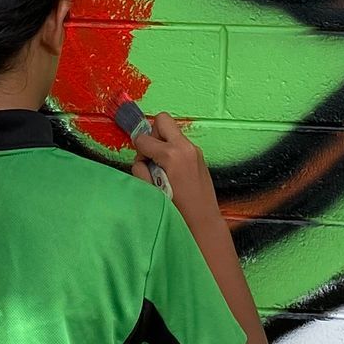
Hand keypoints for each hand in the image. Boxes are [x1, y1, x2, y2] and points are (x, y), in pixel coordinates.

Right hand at [128, 110, 218, 225]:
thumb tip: (141, 160)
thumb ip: (141, 169)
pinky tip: (172, 172)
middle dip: (153, 134)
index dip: (139, 150)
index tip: (143, 163)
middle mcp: (185, 148)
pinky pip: (180, 144)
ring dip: (163, 143)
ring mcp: (195, 150)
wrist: (203, 223)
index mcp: (172, 155)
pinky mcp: (199, 157)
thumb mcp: (151, 190)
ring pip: (172, 131)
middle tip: (152, 155)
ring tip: (163, 167)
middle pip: (162, 120)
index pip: (144, 139)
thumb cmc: (177, 212)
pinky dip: (172, 151)